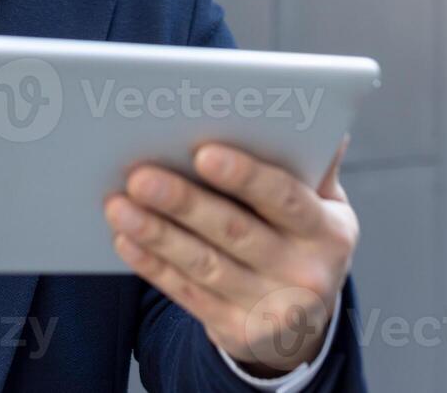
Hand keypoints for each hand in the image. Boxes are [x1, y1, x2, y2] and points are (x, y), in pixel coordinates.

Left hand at [104, 136, 355, 375]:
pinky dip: (154, 265)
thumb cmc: (303, 240)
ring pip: (204, 264)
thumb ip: (311, 163)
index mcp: (328, 232)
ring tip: (118, 205)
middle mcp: (306, 274)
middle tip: (140, 176)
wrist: (304, 326)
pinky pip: (188, 294)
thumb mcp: (324, 207)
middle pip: (236, 231)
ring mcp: (271, 309)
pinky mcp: (238, 333)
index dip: (245, 176)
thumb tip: (305, 114)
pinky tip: (126, 239)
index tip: (203, 153)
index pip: (286, 198)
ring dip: (157, 233)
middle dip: (184, 202)